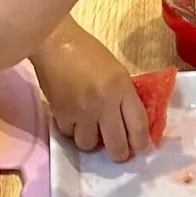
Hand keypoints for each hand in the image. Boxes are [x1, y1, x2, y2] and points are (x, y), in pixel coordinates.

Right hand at [34, 23, 148, 160]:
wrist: (55, 43)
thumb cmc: (88, 52)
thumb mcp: (116, 71)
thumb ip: (125, 95)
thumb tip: (129, 122)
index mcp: (122, 89)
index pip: (138, 126)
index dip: (140, 142)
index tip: (138, 147)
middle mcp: (104, 104)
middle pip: (116, 144)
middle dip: (119, 154)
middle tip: (118, 153)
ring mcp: (82, 111)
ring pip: (89, 145)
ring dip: (91, 141)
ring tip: (90, 131)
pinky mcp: (61, 114)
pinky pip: (69, 135)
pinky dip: (72, 130)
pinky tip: (73, 120)